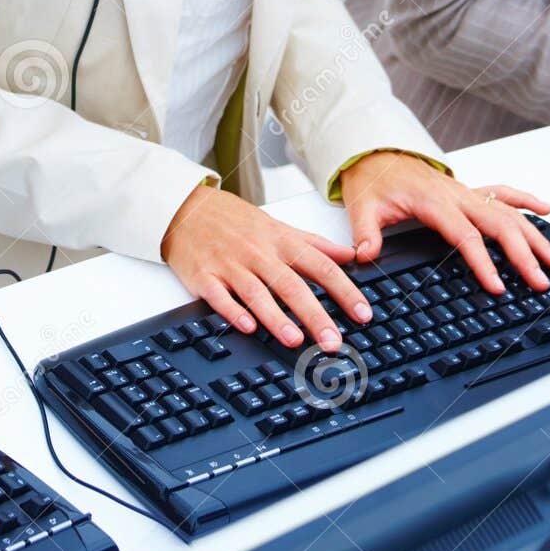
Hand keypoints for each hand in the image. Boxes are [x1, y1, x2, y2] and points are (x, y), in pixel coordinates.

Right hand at [161, 182, 370, 352]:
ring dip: (277, 317)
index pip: (320, 266)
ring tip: (295, 340)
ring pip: (257, 292)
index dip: (344, 290)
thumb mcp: (278, 226)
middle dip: (315, 314)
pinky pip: (220, 297)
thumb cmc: (235, 221)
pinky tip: (247, 327)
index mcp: (281, 241)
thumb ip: (314, 243)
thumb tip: (351, 255)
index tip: (363, 313)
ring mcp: (230, 265)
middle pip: (292, 285)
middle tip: (334, 341)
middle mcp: (258, 254)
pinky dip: (233, 311)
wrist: (187, 209)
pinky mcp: (204, 277)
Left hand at [339, 151, 549, 292]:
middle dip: (523, 254)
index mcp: (434, 201)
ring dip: (534, 235)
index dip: (483, 262)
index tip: (498, 286)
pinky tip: (547, 211)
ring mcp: (466, 192)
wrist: (376, 153)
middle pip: (499, 225)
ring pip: (508, 212)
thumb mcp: (362, 207)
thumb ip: (366, 232)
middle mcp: (457, 195)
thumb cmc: (373, 180)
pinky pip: (503, 193)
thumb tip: (365, 255)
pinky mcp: (468, 191)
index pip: (465, 236)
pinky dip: (526, 201)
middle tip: (540, 281)